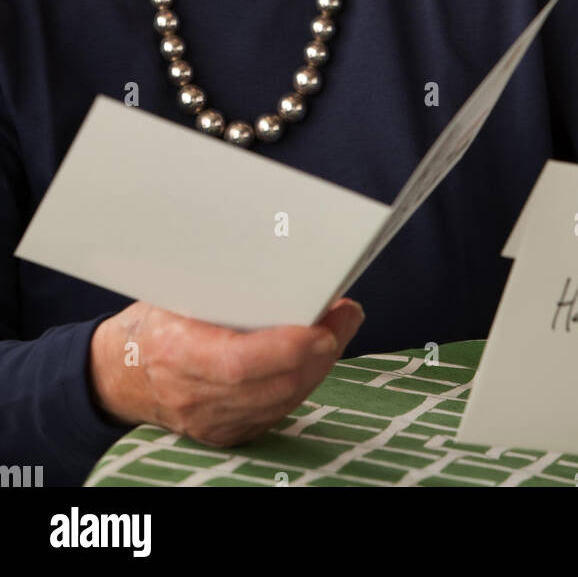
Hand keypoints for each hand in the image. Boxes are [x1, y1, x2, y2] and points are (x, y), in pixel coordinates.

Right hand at [88, 297, 363, 447]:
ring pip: (280, 401)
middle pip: (271, 384)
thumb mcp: (172, 292)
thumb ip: (219, 284)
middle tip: (346, 315)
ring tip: (340, 328)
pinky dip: (301, 383)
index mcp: (174, 351)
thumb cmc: (150, 323)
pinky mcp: (224, 433)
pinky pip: (275, 412)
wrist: (116, 374)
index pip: (238, 362)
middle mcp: (192, 396)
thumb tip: (279, 260)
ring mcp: (209, 422)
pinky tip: (316, 357)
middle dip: (318, 351)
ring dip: (318, 366)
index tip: (322, 325)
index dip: (286, 348)